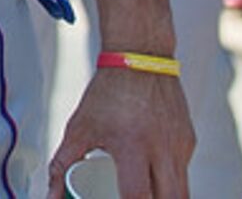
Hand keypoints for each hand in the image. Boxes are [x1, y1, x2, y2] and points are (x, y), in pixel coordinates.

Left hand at [50, 62, 193, 198]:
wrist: (140, 57)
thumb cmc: (109, 91)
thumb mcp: (80, 127)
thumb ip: (62, 164)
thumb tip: (52, 195)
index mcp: (132, 144)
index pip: (137, 196)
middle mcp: (161, 147)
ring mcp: (179, 146)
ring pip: (182, 192)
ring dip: (164, 197)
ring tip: (144, 193)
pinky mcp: (189, 142)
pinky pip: (183, 172)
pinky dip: (170, 181)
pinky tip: (155, 176)